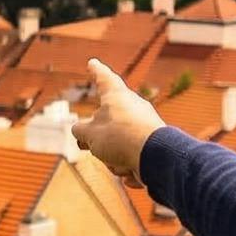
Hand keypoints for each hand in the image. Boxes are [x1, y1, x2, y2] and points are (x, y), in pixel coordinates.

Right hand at [81, 59, 165, 180]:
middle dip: (100, 141)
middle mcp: (133, 107)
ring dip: (114, 159)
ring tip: (119, 162)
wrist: (156, 159)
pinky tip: (133, 172)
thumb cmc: (120, 138)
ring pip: (118, 145)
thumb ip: (80, 131)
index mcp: (117, 96)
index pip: (104, 79)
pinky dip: (129, 167)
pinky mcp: (154, 145)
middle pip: (108, 123)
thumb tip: (79, 131)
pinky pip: (132, 158)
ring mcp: (145, 126)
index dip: (96, 71)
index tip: (92, 63)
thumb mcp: (89, 134)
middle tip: (92, 147)